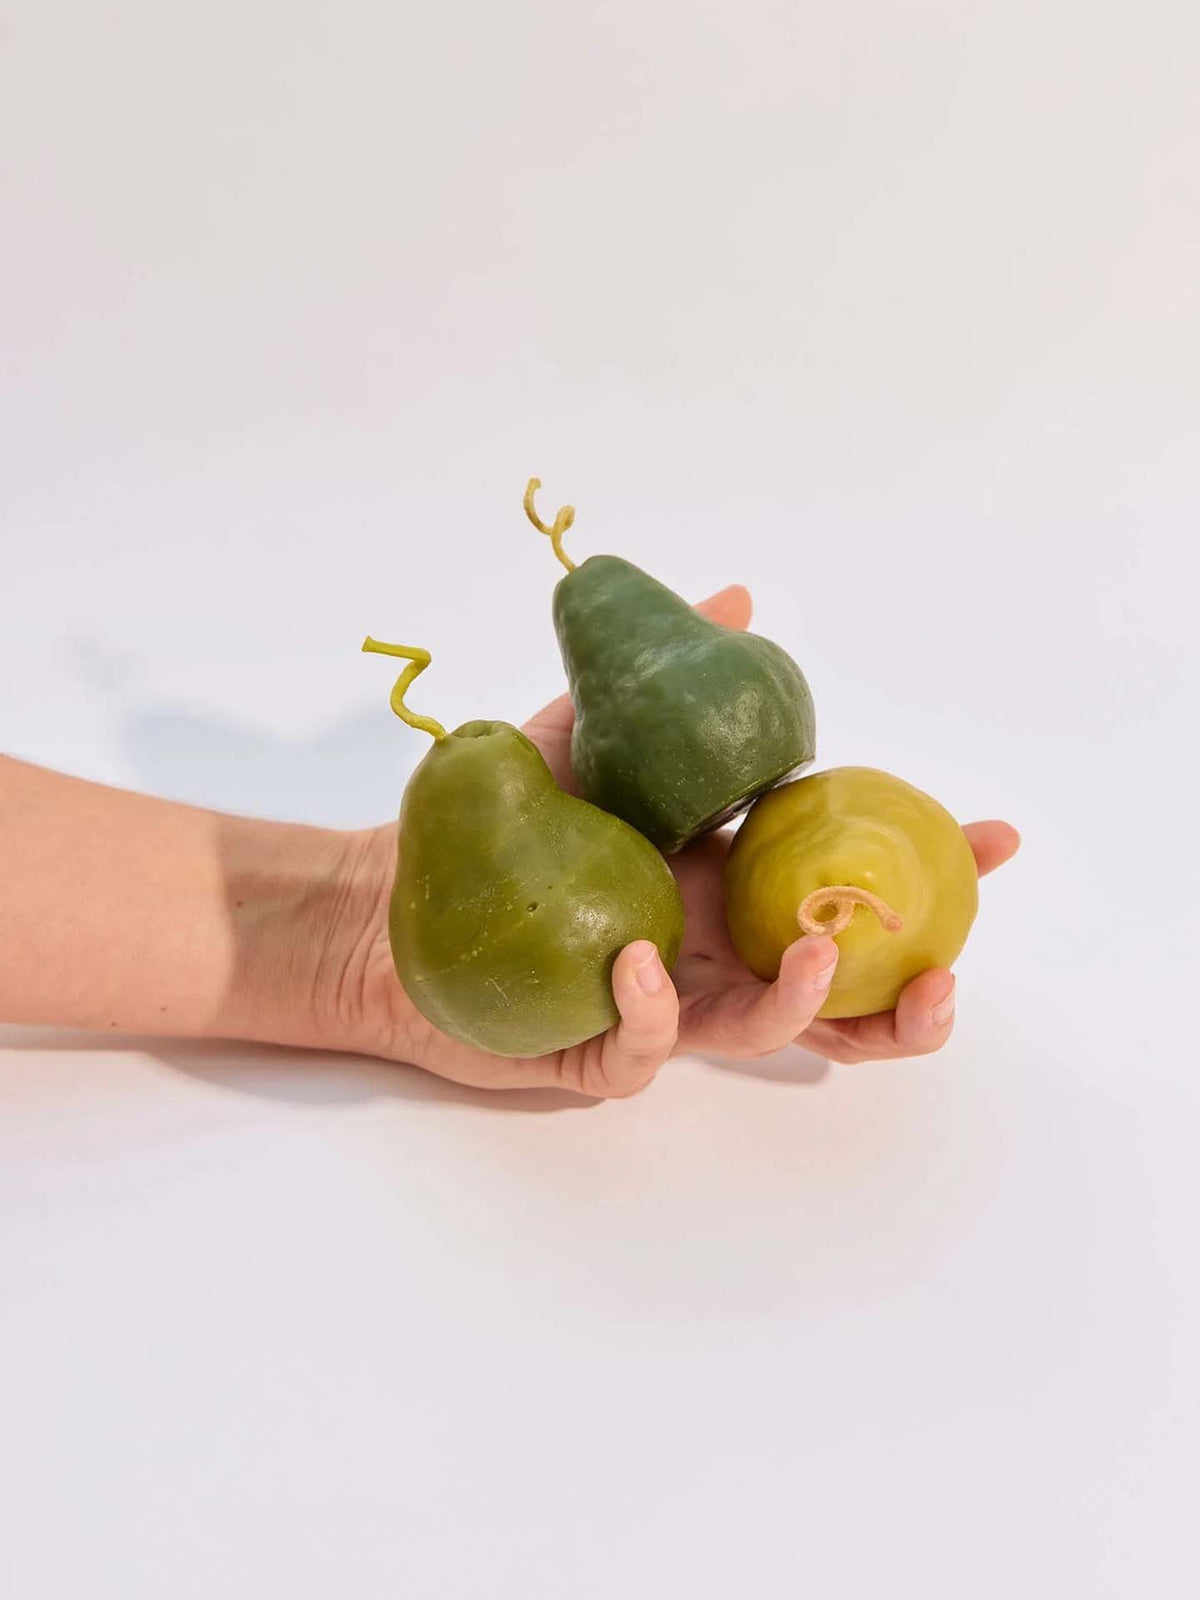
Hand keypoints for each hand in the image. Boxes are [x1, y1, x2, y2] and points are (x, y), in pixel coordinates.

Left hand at [338, 588, 1019, 1097]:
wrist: (389, 892)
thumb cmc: (498, 822)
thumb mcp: (586, 734)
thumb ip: (668, 685)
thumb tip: (741, 598)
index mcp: (729, 880)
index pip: (847, 877)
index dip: (929, 867)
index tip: (993, 839)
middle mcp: (713, 949)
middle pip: (841, 990)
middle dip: (912, 990)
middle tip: (946, 967)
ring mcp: (664, 1004)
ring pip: (770, 1035)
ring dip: (813, 1007)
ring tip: (824, 957)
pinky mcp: (600, 1049)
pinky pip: (651, 1046)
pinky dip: (655, 1009)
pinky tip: (640, 963)